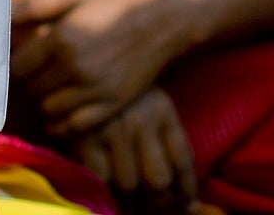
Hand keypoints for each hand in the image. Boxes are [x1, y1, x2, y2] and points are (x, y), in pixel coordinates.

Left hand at [12, 0, 185, 135]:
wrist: (161, 20)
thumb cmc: (113, 4)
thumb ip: (37, 8)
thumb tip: (4, 20)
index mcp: (62, 38)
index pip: (19, 67)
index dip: (18, 65)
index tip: (25, 61)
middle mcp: (75, 66)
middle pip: (33, 90)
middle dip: (32, 83)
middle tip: (39, 75)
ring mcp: (95, 88)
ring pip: (50, 110)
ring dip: (46, 102)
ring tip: (53, 89)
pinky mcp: (112, 104)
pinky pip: (75, 126)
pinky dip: (63, 124)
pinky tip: (61, 114)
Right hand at [76, 89, 196, 213]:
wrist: (85, 71)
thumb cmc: (124, 94)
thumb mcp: (153, 105)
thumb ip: (169, 139)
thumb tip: (183, 189)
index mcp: (163, 110)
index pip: (182, 160)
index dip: (187, 189)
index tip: (188, 206)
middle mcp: (142, 120)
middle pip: (158, 179)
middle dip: (157, 201)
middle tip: (152, 205)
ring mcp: (114, 129)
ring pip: (129, 184)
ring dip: (130, 201)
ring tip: (129, 201)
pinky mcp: (87, 137)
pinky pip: (101, 179)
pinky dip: (105, 191)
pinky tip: (107, 189)